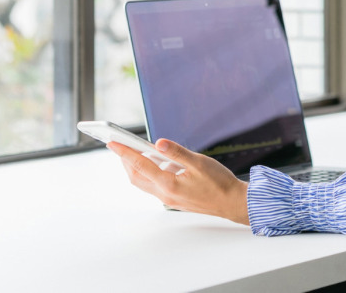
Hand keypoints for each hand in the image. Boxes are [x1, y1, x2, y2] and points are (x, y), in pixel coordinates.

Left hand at [108, 139, 249, 225]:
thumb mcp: (199, 162)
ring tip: (132, 152)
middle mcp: (165, 195)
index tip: (113, 143)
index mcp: (169, 184)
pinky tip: (155, 163)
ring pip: (144, 183)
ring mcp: (169, 199)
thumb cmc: (219, 183)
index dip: (125, 152)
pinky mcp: (174, 200)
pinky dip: (148, 174)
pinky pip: (154, 186)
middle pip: (136, 177)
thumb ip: (177, 152)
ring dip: (135, 168)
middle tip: (119, 146)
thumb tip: (158, 143)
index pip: (140, 165)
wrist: (232, 203)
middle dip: (125, 161)